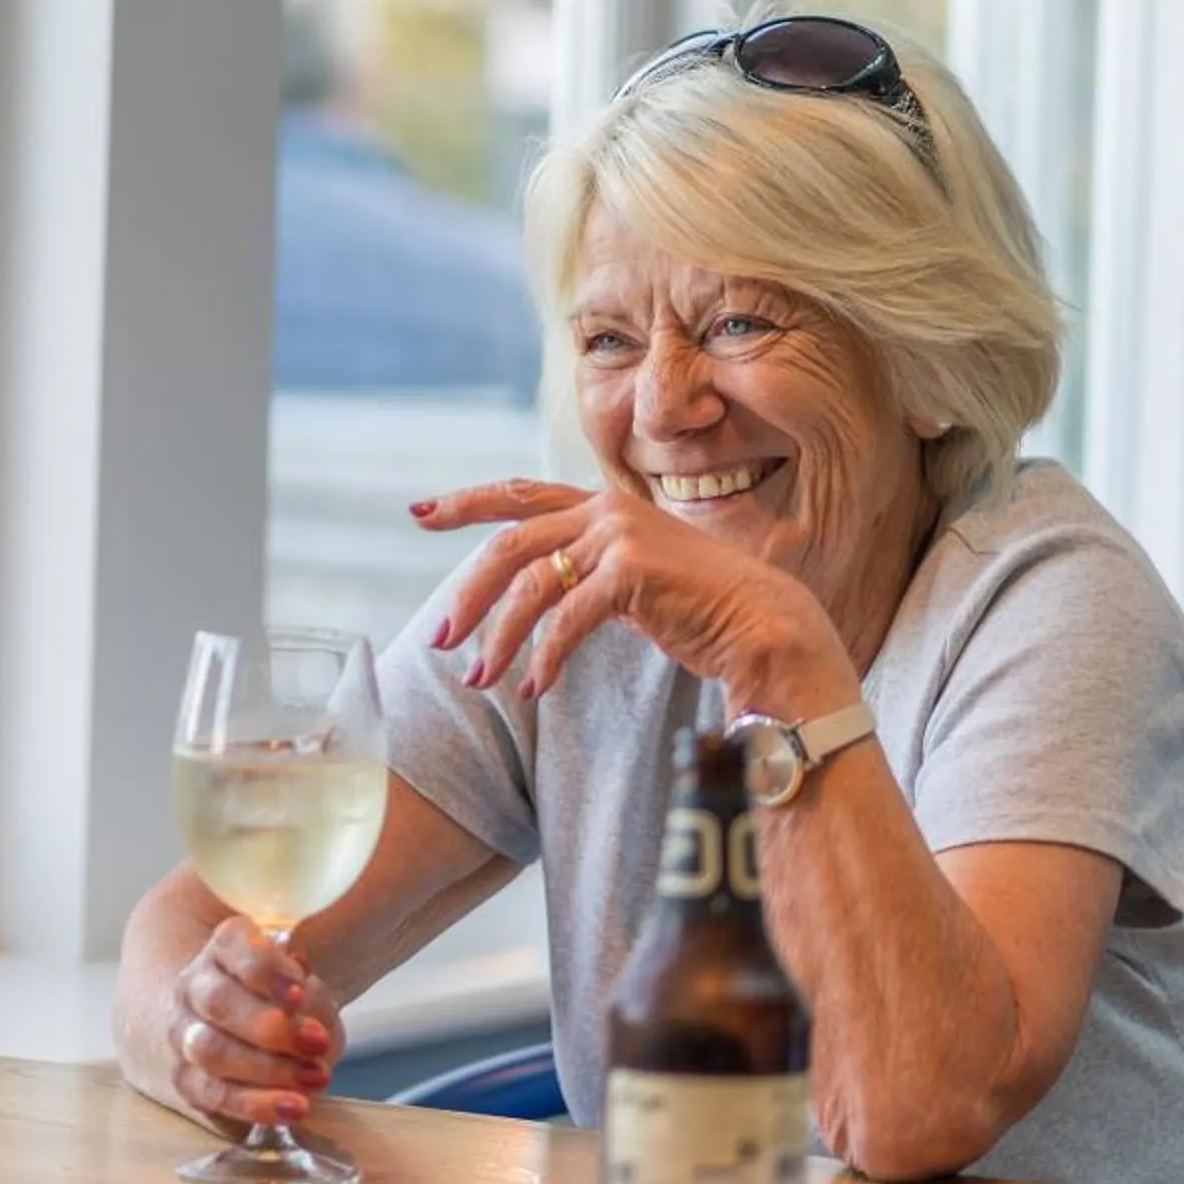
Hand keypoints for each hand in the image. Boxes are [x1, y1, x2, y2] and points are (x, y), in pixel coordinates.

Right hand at [163, 916, 345, 1130]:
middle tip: (317, 1042)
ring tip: (315, 1078)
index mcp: (224, 948)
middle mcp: (194, 985)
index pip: (236, 947)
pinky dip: (256, 1104)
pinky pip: (214, 1094)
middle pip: (217, 1001)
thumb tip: (306, 1005)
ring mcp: (183, 1033)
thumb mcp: (303, 988)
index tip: (300, 992)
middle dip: (269, 1026)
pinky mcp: (186, 1078)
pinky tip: (293, 1107)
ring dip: (267, 1068)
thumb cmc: (281, 1002)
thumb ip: (308, 994)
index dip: (268, 971)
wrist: (238, 1031)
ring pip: (210, 1051)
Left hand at [411, 479, 853, 717]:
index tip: (420, 514)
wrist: (764, 626)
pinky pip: (566, 618)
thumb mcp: (630, 578)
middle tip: (441, 638)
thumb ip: (586, 568)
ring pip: (531, 584)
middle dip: (467, 594)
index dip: (466, 502)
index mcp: (601, 505)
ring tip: (480, 680)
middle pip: (509, 545)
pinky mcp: (633, 571)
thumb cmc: (698, 610)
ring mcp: (620, 535)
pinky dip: (544, 657)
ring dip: (499, 638)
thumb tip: (532, 588)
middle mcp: (606, 510)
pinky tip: (534, 688)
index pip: (519, 495)